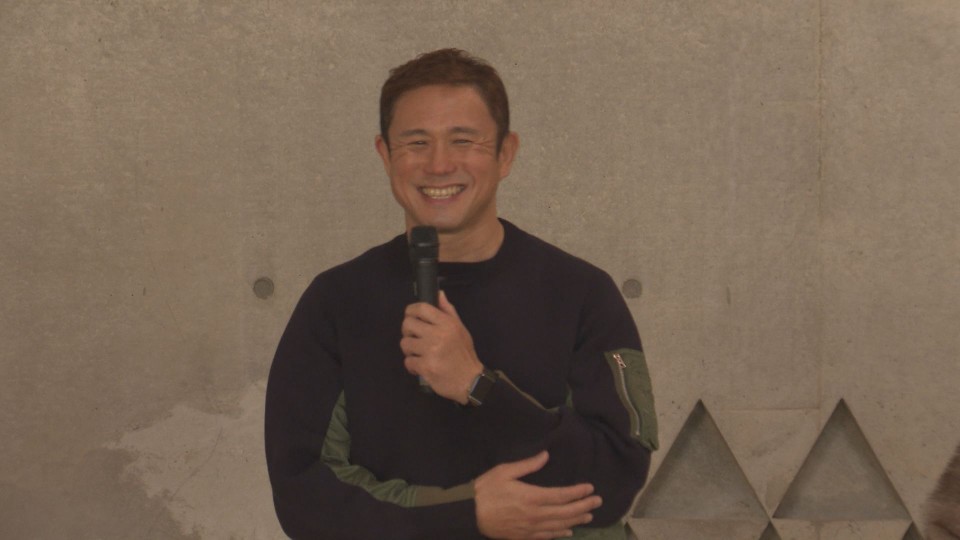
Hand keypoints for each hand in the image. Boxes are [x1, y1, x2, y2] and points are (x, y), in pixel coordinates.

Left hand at [400, 290, 483, 403]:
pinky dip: (412, 366)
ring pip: (405, 343)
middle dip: (408, 332)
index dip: (411, 311)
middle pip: (407, 324)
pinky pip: (408, 361)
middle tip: (415, 338)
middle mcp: (438, 334)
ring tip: (420, 354)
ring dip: (410, 350)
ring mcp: (431, 351)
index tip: (411, 317)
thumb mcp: (460, 329)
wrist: (470, 381)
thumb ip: (448, 311)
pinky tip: (421, 367)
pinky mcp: (426, 366)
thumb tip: (438, 293)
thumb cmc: (464, 354)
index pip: (421, 308)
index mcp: (447, 323)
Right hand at [474, 451, 600, 539]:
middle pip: (565, 513)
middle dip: (583, 507)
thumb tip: (546, 455)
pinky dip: (559, 534)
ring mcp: (530, 529)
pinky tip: (568, 532)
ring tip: (588, 516)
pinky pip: (546, 537)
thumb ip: (527, 465)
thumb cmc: (485, 490)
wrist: (469, 514)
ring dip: (575, 521)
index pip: (561, 495)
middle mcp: (535, 515)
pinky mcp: (523, 537)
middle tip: (598, 502)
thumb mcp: (504, 471)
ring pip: (558, 526)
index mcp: (531, 497)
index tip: (590, 488)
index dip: (577, 493)